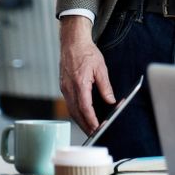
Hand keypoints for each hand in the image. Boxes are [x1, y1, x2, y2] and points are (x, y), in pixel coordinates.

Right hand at [58, 16, 113, 133]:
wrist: (72, 41)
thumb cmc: (86, 52)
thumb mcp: (100, 68)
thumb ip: (105, 86)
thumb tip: (111, 101)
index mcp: (79, 83)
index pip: (85, 108)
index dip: (92, 120)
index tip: (98, 128)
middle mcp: (69, 88)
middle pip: (76, 113)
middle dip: (85, 125)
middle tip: (95, 134)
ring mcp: (64, 88)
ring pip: (71, 109)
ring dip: (80, 120)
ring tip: (89, 128)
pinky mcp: (63, 86)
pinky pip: (69, 103)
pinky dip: (76, 112)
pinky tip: (82, 115)